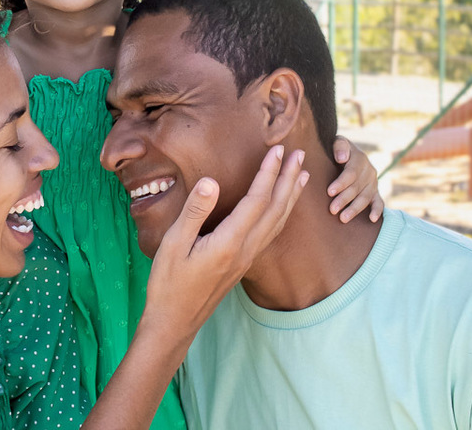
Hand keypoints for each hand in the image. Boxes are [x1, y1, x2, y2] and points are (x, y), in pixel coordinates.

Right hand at [142, 145, 308, 335]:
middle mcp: (246, 250)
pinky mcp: (243, 264)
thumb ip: (194, 211)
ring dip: (291, 196)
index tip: (277, 150)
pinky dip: (281, 214)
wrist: (175, 322)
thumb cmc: (169, 283)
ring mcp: (247, 259)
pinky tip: (282, 208)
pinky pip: (271, 233)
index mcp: (230, 242)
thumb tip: (212, 181)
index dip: (269, 173)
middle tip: (300, 154)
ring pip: (277, 222)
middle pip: (276, 209)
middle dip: (289, 180)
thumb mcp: (173, 244)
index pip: (257, 200)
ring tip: (302, 176)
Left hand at [329, 136, 383, 222]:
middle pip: (357, 188)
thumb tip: (342, 158)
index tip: (329, 192)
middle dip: (344, 199)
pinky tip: (372, 219)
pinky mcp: (375, 192)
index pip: (351, 173)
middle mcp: (369, 171)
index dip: (341, 183)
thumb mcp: (338, 142)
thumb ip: (340, 146)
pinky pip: (379, 202)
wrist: (347, 152)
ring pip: (365, 198)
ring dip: (355, 209)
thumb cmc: (338, 149)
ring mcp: (373, 183)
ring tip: (343, 218)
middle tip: (332, 210)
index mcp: (360, 159)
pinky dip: (377, 211)